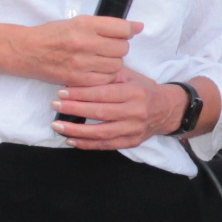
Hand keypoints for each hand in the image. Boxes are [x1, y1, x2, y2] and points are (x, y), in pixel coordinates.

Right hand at [19, 15, 140, 87]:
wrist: (28, 51)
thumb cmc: (54, 35)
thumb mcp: (79, 22)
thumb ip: (108, 25)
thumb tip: (139, 27)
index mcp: (85, 24)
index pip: (123, 29)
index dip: (127, 32)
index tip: (123, 34)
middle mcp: (84, 42)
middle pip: (122, 48)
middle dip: (119, 48)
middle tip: (108, 47)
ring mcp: (81, 63)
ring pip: (116, 65)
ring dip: (113, 62)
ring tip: (100, 59)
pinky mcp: (78, 79)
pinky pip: (106, 79)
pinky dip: (105, 76)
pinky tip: (95, 70)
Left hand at [49, 70, 181, 149]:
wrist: (167, 109)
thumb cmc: (143, 89)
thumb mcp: (130, 76)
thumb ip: (107, 75)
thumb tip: (78, 76)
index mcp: (134, 92)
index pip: (103, 94)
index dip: (81, 93)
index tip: (62, 92)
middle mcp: (136, 112)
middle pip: (100, 112)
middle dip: (74, 109)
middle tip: (55, 105)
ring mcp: (134, 129)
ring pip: (102, 132)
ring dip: (77, 131)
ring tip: (58, 126)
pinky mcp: (132, 142)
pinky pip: (107, 145)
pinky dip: (88, 144)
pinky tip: (71, 141)